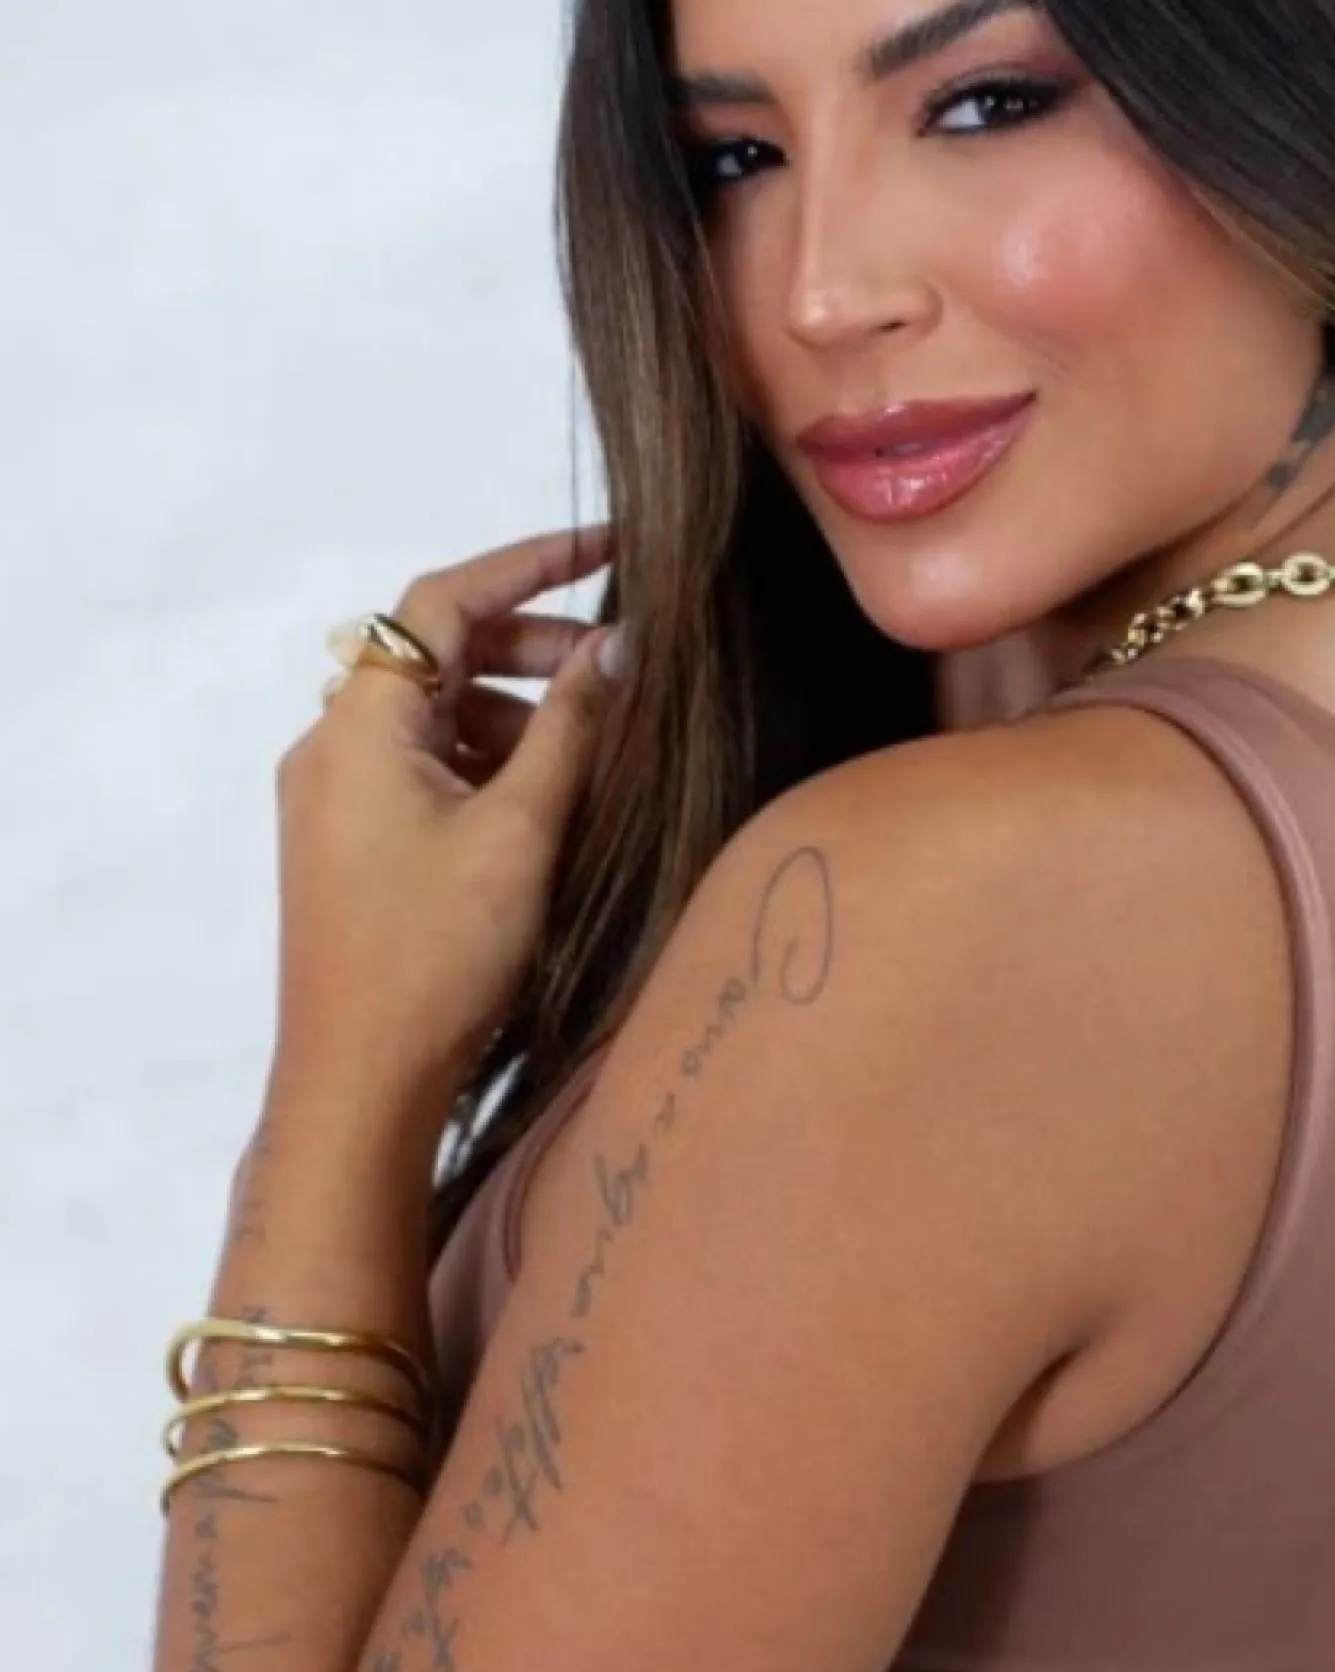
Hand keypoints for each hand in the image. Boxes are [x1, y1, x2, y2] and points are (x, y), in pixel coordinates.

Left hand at [272, 520, 623, 1122]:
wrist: (359, 1077)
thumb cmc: (436, 955)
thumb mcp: (520, 833)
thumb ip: (570, 731)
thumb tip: (617, 647)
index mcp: (362, 722)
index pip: (444, 601)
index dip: (529, 564)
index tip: (608, 550)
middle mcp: (333, 744)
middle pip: (437, 656)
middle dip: (532, 649)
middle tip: (621, 669)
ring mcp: (335, 798)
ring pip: (435, 718)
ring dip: (515, 717)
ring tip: (597, 752)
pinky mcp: (348, 847)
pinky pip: (421, 771)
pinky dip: (486, 766)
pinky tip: (548, 805)